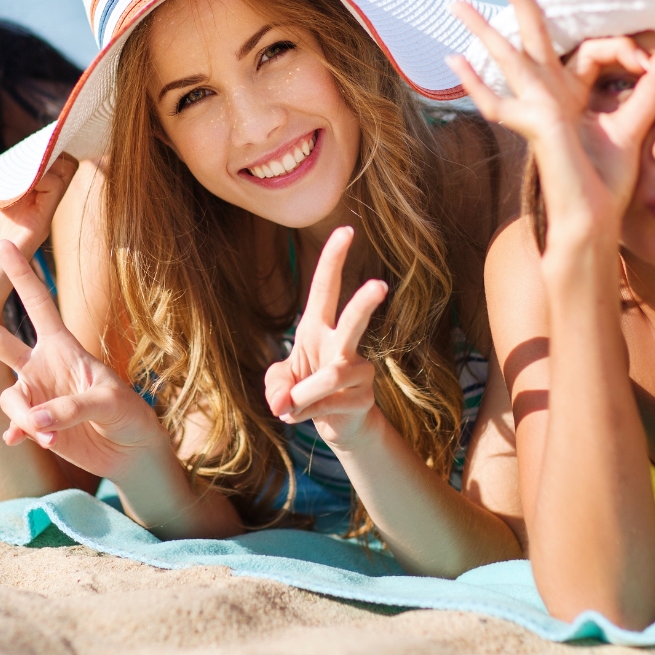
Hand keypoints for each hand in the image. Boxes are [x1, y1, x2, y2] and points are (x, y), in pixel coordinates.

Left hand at [0, 137, 77, 317]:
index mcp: (6, 206)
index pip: (27, 170)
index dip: (31, 149)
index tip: (35, 130)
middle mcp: (24, 210)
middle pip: (47, 169)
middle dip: (47, 145)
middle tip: (48, 125)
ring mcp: (33, 217)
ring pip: (58, 174)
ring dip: (50, 153)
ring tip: (45, 136)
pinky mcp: (36, 225)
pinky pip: (54, 189)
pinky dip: (49, 168)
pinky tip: (34, 158)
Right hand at [0, 240, 165, 479]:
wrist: (128, 448)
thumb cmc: (126, 413)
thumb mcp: (107, 401)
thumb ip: (70, 407)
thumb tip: (33, 420)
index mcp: (63, 345)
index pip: (38, 303)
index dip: (22, 274)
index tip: (2, 245)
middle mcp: (42, 365)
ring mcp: (36, 394)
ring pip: (9, 397)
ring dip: (25, 417)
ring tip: (53, 436)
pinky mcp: (34, 425)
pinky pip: (14, 425)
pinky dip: (21, 434)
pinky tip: (29, 442)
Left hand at [263, 227, 387, 448]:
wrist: (336, 424)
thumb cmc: (304, 391)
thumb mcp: (279, 385)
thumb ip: (275, 388)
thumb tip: (283, 403)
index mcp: (318, 327)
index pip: (326, 288)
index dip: (334, 259)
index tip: (347, 230)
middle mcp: (342, 343)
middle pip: (353, 319)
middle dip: (364, 303)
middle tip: (379, 285)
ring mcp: (358, 369)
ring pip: (332, 376)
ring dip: (303, 394)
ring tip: (288, 407)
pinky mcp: (364, 396)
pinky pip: (330, 403)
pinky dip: (305, 413)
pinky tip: (300, 416)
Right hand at [448, 0, 654, 239]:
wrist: (592, 222)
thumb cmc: (606, 185)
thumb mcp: (634, 128)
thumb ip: (650, 91)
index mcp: (569, 95)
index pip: (586, 50)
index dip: (625, 47)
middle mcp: (547, 97)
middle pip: (528, 36)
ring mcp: (535, 111)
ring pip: (506, 59)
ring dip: (482, 29)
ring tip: (456, 4)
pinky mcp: (534, 127)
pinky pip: (499, 101)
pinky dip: (475, 84)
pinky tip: (454, 61)